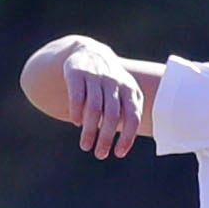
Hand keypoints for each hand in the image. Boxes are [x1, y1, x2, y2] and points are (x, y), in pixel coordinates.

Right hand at [64, 43, 143, 159]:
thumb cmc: (110, 86)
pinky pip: (77, 96)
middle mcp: (114, 82)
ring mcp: (95, 76)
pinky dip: (76, 111)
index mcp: (130, 90)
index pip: (132, 117)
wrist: (90, 53)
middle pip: (112, 115)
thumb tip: (121, 148)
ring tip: (85, 146)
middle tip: (100, 155)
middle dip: (106, 138)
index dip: (127, 138)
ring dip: (90, 130)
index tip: (118, 154)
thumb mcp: (125, 96)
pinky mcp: (76, 72)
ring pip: (94, 108)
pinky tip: (76, 123)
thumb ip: (127, 117)